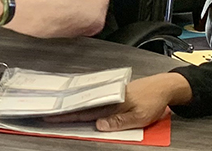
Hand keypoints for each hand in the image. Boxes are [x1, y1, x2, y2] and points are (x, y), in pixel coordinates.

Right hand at [42, 73, 189, 131]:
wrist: (164, 86)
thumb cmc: (153, 102)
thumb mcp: (140, 117)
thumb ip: (119, 122)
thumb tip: (97, 125)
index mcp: (111, 103)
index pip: (85, 111)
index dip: (67, 115)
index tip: (51, 117)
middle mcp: (107, 97)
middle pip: (81, 104)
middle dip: (63, 109)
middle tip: (46, 113)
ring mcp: (109, 93)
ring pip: (85, 100)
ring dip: (71, 104)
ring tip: (56, 108)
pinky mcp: (112, 92)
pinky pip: (93, 97)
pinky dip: (82, 99)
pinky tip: (75, 101)